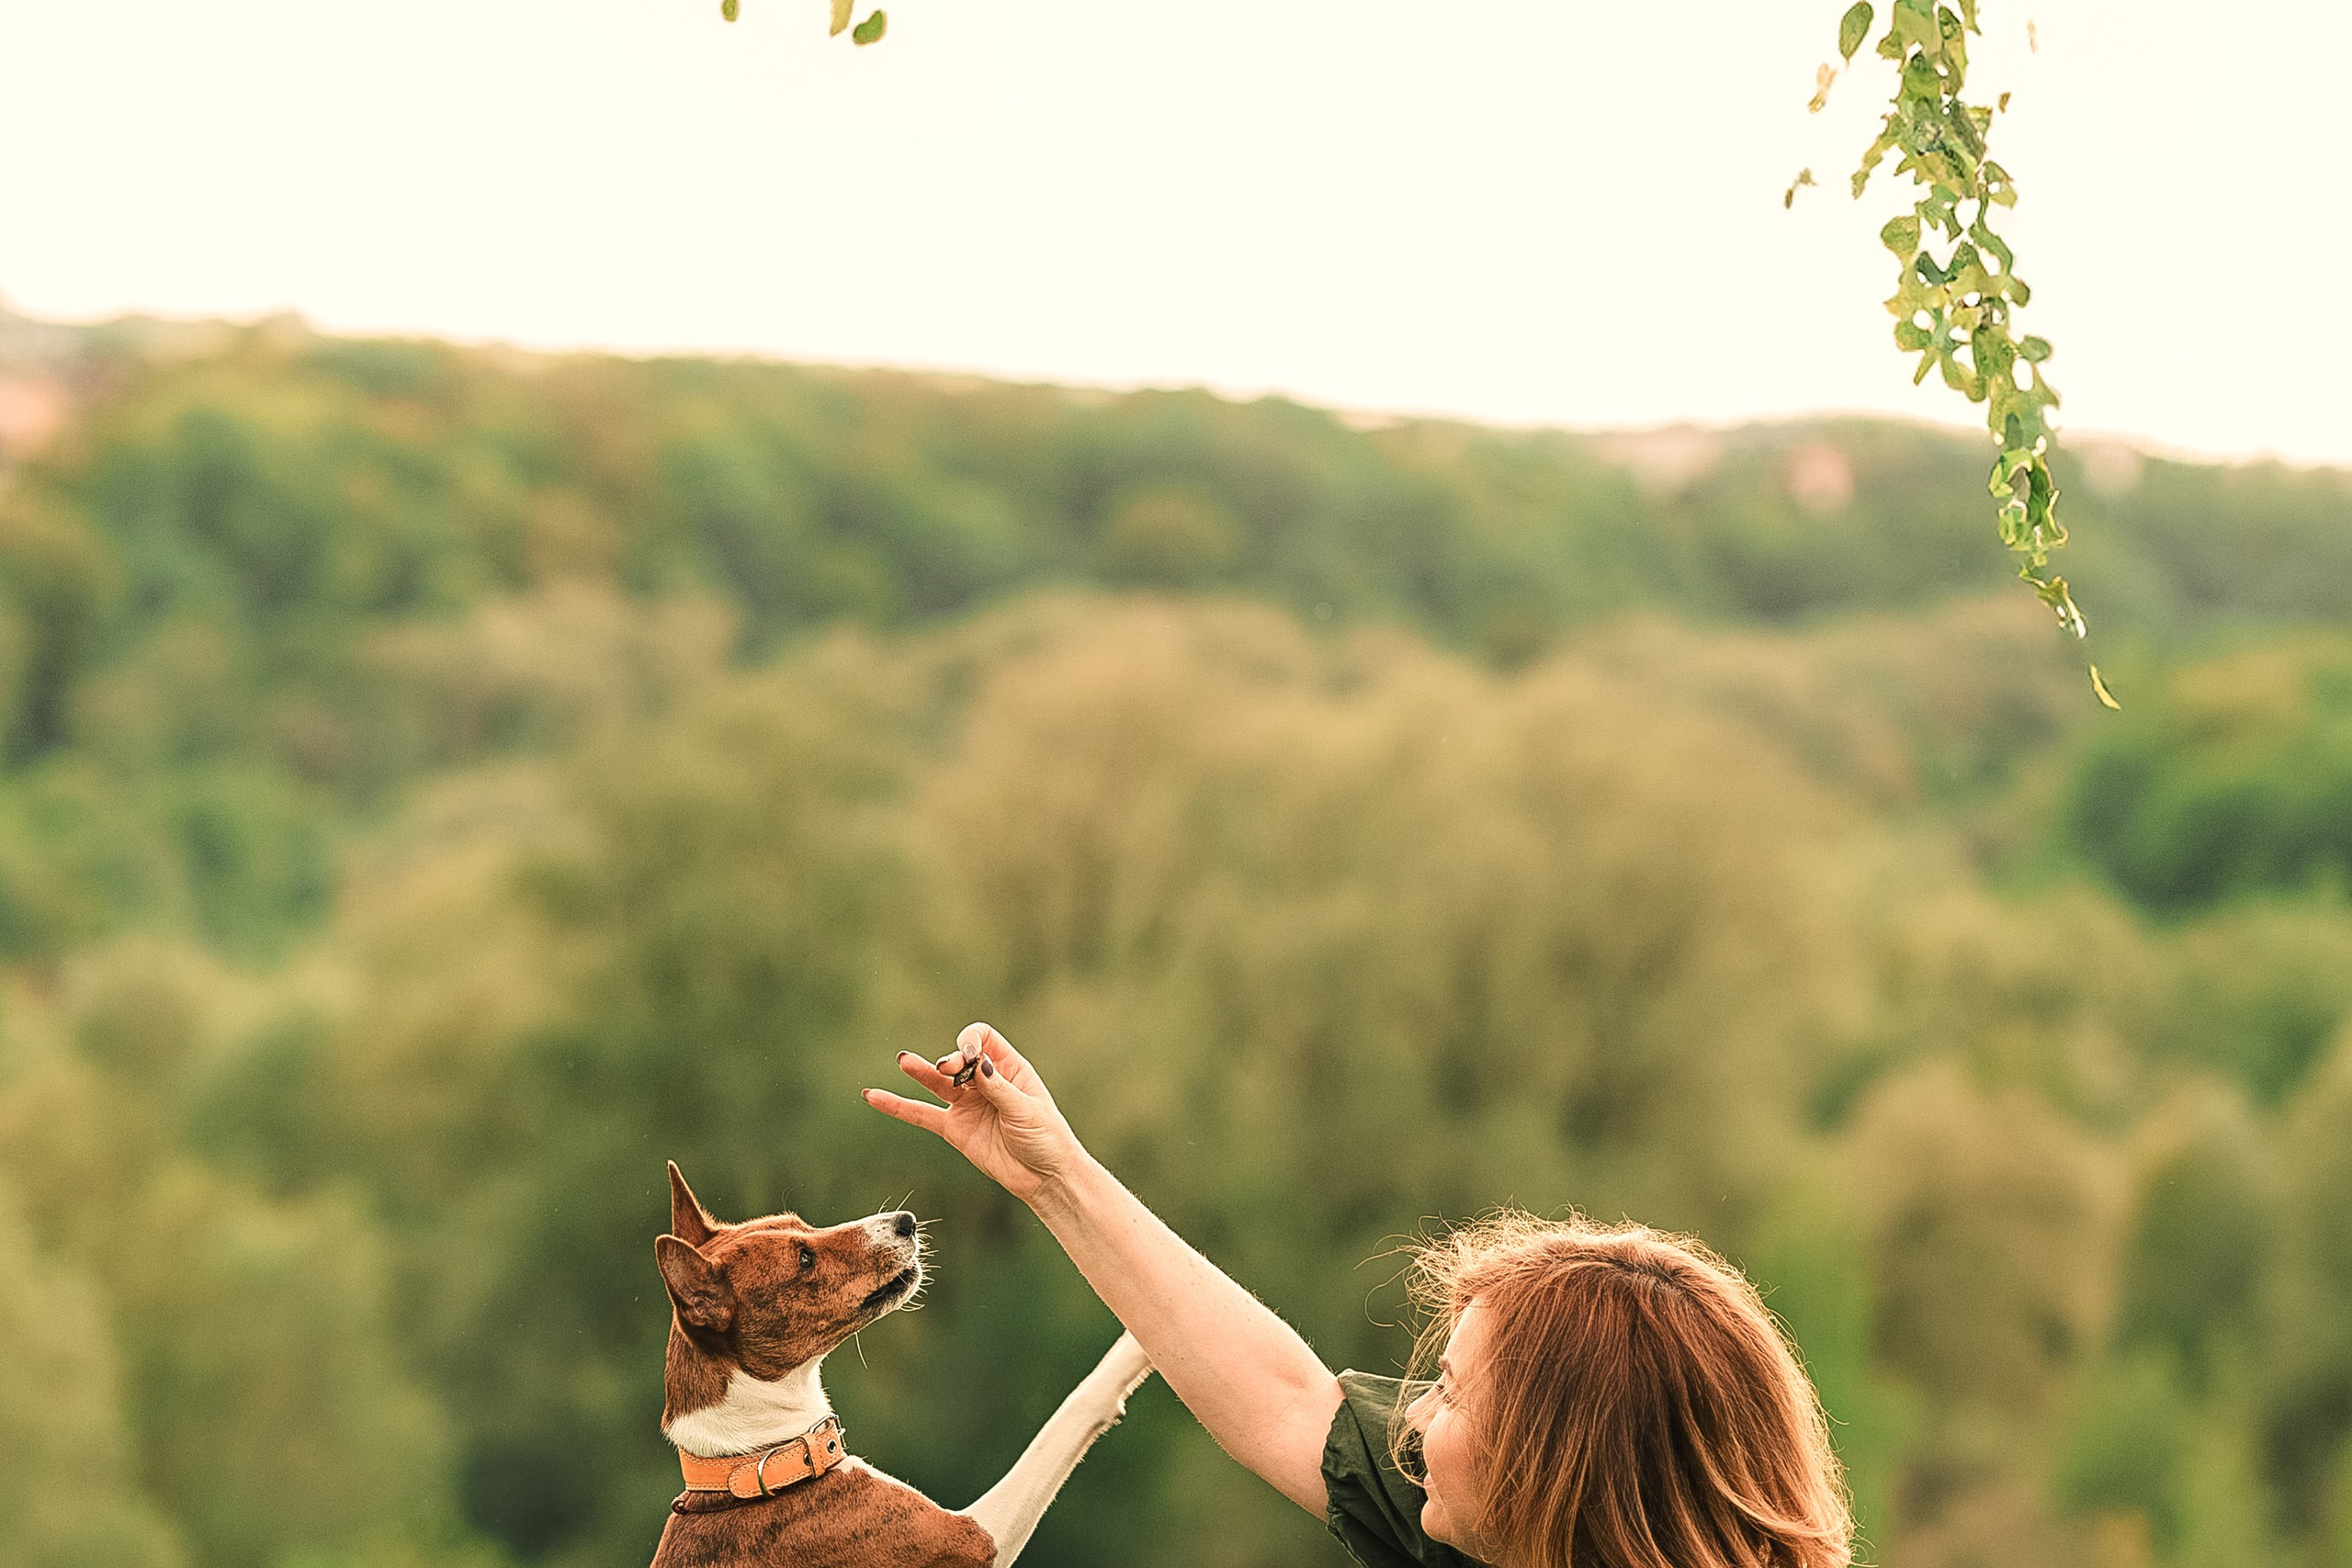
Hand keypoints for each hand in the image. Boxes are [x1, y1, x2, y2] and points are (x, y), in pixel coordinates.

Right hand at [862, 1024, 1084, 1202]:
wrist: (1044, 1177)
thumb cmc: (1047, 1139)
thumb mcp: (1027, 1110)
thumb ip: (998, 1088)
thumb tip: (977, 1063)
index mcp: (1009, 1068)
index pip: (983, 1039)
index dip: (971, 1041)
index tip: (969, 1057)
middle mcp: (985, 1082)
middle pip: (958, 1059)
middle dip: (951, 1061)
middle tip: (947, 1070)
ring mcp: (968, 1105)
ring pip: (937, 1083)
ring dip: (920, 1071)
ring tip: (903, 1060)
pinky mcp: (954, 1129)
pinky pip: (921, 1115)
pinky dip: (898, 1106)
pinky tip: (875, 1097)